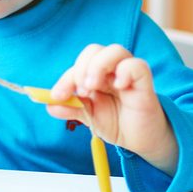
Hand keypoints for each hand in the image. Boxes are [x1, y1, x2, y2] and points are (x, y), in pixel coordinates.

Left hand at [47, 44, 178, 174]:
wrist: (140, 141)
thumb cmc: (116, 123)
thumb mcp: (88, 117)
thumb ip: (70, 108)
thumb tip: (48, 105)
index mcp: (96, 74)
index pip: (77, 65)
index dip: (65, 79)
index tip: (57, 96)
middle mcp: (112, 70)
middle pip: (93, 50)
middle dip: (80, 69)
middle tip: (81, 92)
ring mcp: (128, 74)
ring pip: (115, 50)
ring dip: (98, 66)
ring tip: (93, 87)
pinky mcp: (144, 83)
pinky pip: (136, 65)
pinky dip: (125, 71)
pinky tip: (118, 86)